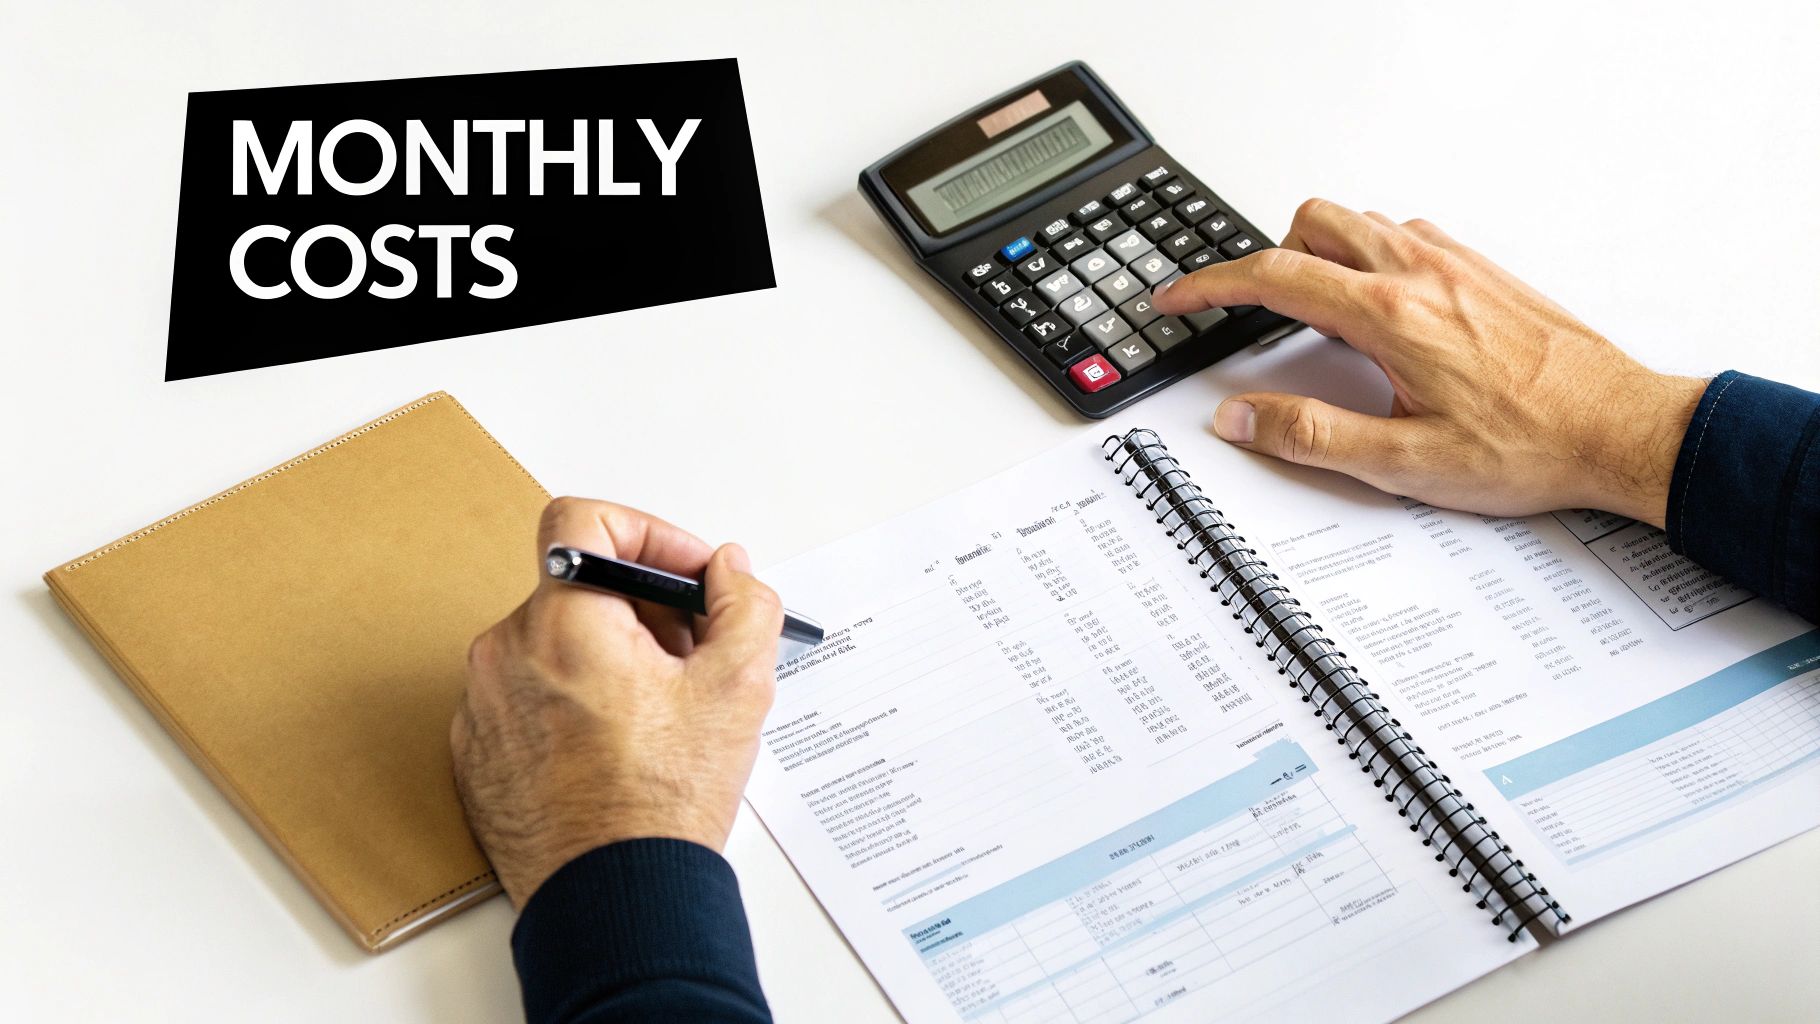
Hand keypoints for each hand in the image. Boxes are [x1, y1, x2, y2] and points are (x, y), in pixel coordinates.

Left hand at [451, 498, 782, 907]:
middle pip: (579, 587)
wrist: (613, 900)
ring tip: (661, 711)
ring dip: (611, 656)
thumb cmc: (662, 805)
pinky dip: (574, 702)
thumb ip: (744, 604)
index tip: (687, 577)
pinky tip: (619, 746)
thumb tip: (730, 572)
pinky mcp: (476, 752)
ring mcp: (482, 705)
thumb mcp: (737, 688)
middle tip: (694, 654)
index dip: (650, 533)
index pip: (584, 520)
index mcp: (562, 623)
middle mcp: (505, 653)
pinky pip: (528, 696)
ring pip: (554, 644)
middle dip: (645, 608)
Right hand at [1150, 199, 1705, 525]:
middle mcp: (1421, 273)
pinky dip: (1370, 255)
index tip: (1176, 295)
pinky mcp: (1484, 270)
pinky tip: (1380, 309)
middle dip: (1265, 259)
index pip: (1273, 277)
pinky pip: (1406, 234)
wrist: (1620, 429)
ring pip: (1360, 221)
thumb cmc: (1530, 447)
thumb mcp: (1404, 465)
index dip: (1209, 285)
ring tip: (1315, 318)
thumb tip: (1241, 419)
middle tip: (1251, 313)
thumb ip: (1310, 436)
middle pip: (1312, 223)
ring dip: (1319, 254)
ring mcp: (1456, 263)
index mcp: (1390, 316)